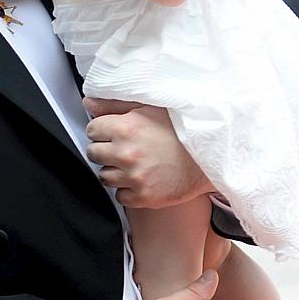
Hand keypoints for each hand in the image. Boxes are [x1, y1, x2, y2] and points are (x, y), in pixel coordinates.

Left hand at [84, 98, 212, 207]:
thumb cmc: (182, 130)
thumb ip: (115, 104)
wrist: (210, 157)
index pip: (92, 130)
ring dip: (114, 171)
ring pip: (104, 176)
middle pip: (93, 153)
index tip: (113, 132)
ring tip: (132, 164)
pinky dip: (127, 190)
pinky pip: (120, 196)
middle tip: (122, 148)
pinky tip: (140, 179)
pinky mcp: (144, 197)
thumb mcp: (150, 107)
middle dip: (105, 150)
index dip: (102, 130)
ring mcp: (134, 177)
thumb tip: (88, 102)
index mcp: (125, 128)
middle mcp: (126, 153)